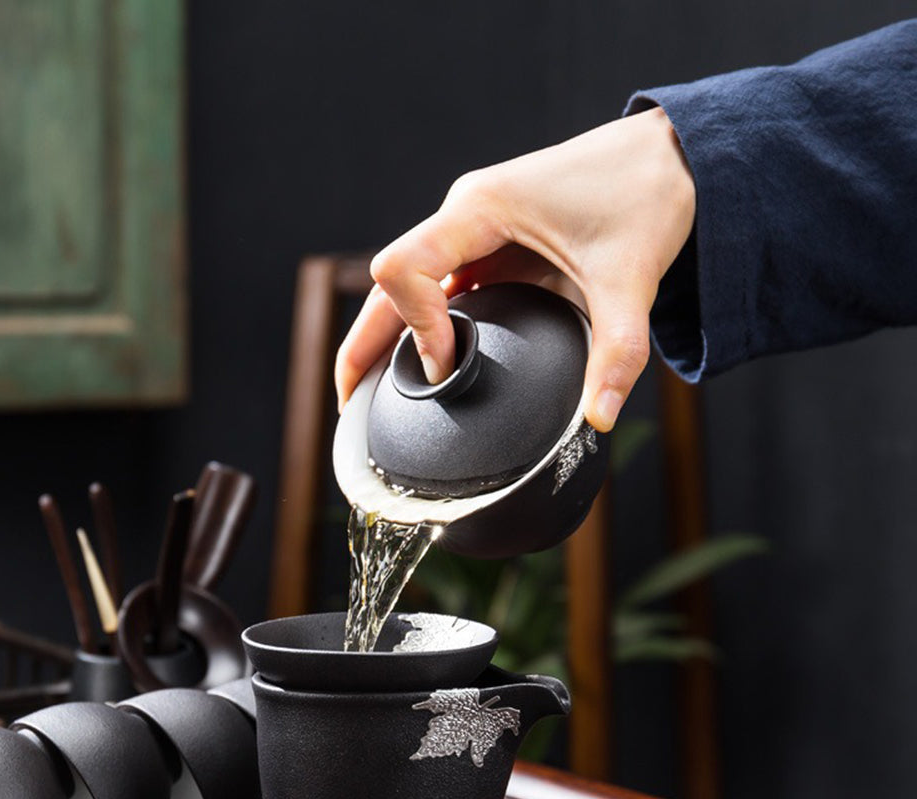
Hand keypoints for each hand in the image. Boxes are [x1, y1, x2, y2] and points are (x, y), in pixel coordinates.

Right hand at [334, 107, 695, 430]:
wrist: (671, 156)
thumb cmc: (645, 194)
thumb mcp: (631, 279)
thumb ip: (617, 351)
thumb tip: (599, 416)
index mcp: (482, 209)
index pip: (404, 266)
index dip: (411, 323)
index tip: (443, 368)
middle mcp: (466, 216)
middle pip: (388, 281)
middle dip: (364, 342)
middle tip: (352, 402)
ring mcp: (475, 230)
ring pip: (408, 284)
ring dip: (386, 334)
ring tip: (374, 391)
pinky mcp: (491, 244)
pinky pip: (438, 285)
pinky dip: (422, 324)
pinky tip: (425, 362)